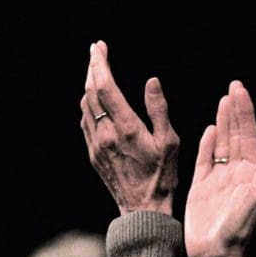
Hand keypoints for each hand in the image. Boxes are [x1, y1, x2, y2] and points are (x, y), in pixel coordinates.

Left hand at [80, 41, 179, 215]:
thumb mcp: (170, 142)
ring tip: (97, 71)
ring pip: (85, 107)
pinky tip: (95, 100)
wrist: (143, 209)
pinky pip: (86, 122)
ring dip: (89, 86)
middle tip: (96, 51)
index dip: (99, 64)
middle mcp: (106, 135)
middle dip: (92, 68)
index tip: (99, 47)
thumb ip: (159, 110)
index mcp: (125, 128)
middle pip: (90, 93)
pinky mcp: (94, 155)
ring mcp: (96, 146)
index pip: (105, 87)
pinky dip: (88, 104)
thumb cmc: (162, 176)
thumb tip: (151, 82)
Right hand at [184, 81, 255, 256]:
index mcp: (252, 173)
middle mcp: (237, 172)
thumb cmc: (240, 230)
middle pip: (236, 134)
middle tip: (234, 86)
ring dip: (223, 121)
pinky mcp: (201, 187)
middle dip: (235, 109)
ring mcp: (219, 179)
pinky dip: (207, 143)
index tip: (241, 91)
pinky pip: (204, 160)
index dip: (246, 112)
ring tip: (224, 100)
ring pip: (222, 143)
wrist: (217, 254)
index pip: (250, 135)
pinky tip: (210, 129)